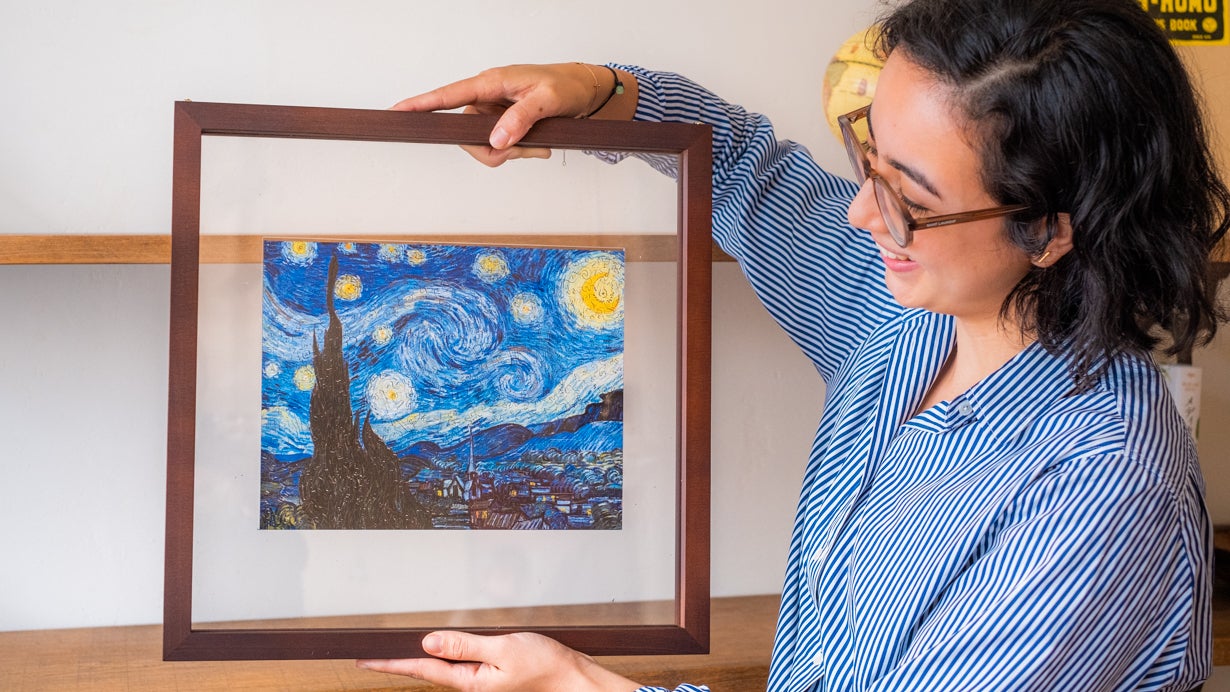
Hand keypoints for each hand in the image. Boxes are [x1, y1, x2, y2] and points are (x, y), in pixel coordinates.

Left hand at [357, 631, 641, 691]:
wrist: (570, 677)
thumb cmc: (544, 665)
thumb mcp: (502, 650)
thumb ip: (464, 645)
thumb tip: (429, 641)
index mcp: (470, 681)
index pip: (422, 670)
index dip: (392, 665)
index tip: (365, 662)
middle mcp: (471, 683)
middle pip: (428, 671)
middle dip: (399, 664)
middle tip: (371, 658)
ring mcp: (481, 680)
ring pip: (443, 668)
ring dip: (420, 660)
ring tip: (395, 654)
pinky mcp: (490, 674)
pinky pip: (459, 664)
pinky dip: (443, 655)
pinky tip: (438, 651)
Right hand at [390, 63, 634, 166]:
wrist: (584, 90)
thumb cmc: (565, 86)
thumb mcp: (547, 101)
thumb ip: (520, 120)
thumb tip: (495, 141)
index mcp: (491, 82)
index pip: (448, 95)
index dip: (422, 104)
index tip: (397, 111)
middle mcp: (487, 95)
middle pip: (466, 133)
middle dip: (493, 150)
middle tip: (527, 151)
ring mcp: (493, 110)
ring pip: (483, 143)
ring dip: (510, 153)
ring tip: (538, 148)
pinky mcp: (502, 121)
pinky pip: (498, 145)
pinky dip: (516, 152)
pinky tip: (537, 147)